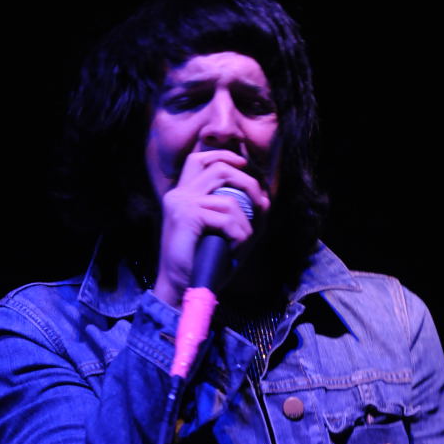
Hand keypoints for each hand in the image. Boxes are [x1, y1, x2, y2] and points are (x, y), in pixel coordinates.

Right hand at [152, 149, 270, 306]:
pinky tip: (235, 248)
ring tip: (243, 240)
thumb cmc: (202, 262)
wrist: (180, 288)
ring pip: (228, 197)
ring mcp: (180, 203)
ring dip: (245, 220)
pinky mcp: (186, 216)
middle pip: (218, 168)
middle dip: (248, 183)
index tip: (244, 165)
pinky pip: (227, 217)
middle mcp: (178, 194)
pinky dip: (239, 234)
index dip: (224, 155)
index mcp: (181, 194)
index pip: (199, 159)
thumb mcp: (223, 233)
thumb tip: (265, 197)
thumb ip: (240, 213)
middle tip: (261, 203)